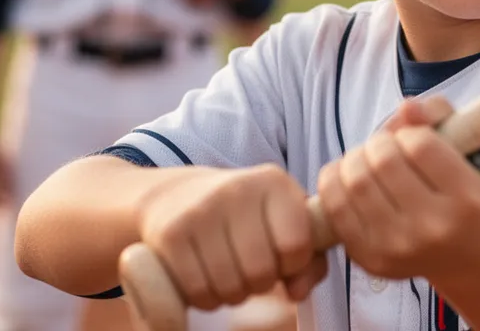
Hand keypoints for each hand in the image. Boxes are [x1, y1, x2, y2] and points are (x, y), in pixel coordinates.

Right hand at [135, 164, 326, 310]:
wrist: (175, 195)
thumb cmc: (243, 217)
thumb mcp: (282, 224)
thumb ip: (308, 260)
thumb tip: (297, 292)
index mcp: (275, 182)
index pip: (297, 245)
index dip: (291, 264)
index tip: (279, 256)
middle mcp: (239, 188)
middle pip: (261, 272)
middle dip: (259, 283)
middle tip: (248, 268)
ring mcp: (201, 209)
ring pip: (230, 287)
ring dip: (231, 293)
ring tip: (227, 272)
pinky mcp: (171, 233)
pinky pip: (198, 292)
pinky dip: (204, 297)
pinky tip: (204, 275)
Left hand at [317, 96, 479, 281]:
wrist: (464, 254)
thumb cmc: (461, 192)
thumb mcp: (465, 149)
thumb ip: (437, 115)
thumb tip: (406, 107)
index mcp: (466, 197)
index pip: (420, 145)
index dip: (409, 132)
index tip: (412, 140)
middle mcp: (435, 227)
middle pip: (383, 161)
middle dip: (378, 143)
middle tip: (385, 149)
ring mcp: (400, 247)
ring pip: (355, 181)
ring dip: (355, 160)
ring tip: (367, 163)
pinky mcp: (371, 259)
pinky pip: (334, 207)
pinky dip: (334, 181)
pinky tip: (348, 178)